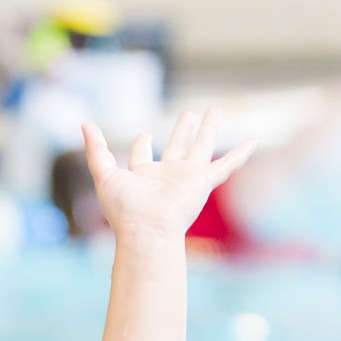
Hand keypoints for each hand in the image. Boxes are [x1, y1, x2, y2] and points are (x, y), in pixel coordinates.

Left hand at [81, 109, 254, 239]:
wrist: (147, 231)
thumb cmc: (124, 209)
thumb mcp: (104, 173)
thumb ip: (96, 149)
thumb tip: (85, 124)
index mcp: (144, 175)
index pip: (143, 155)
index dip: (143, 145)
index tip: (144, 137)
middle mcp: (167, 175)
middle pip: (177, 146)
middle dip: (183, 129)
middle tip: (190, 114)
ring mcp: (187, 178)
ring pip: (201, 147)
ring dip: (208, 129)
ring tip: (214, 110)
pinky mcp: (203, 182)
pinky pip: (227, 165)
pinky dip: (242, 153)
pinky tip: (255, 141)